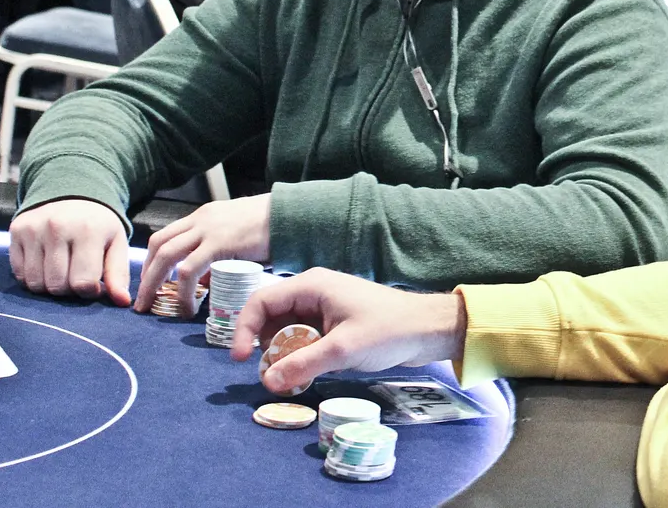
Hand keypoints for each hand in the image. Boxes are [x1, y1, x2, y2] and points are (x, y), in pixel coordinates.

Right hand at [9, 199, 131, 304]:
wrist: (72, 193)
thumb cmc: (97, 225)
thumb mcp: (116, 244)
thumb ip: (119, 274)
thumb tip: (122, 302)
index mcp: (88, 230)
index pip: (83, 283)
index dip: (90, 291)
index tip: (94, 283)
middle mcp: (57, 227)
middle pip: (57, 286)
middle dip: (69, 289)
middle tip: (76, 275)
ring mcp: (34, 229)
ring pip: (36, 283)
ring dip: (49, 286)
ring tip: (61, 270)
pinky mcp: (17, 231)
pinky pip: (20, 274)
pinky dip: (32, 277)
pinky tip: (45, 264)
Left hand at [133, 195, 270, 314]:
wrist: (290, 215)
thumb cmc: (270, 226)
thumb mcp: (236, 234)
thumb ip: (219, 251)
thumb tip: (208, 279)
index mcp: (203, 216)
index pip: (166, 236)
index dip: (152, 261)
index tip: (150, 283)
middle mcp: (200, 220)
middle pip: (159, 245)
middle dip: (147, 275)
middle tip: (143, 300)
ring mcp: (208, 230)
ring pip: (167, 256)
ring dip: (155, 283)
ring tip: (154, 307)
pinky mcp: (218, 243)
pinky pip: (189, 269)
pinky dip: (183, 291)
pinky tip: (188, 307)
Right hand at [229, 267, 466, 394]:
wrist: (427, 329)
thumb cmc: (388, 330)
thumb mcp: (342, 350)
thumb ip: (302, 365)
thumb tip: (267, 381)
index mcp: (311, 285)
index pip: (262, 301)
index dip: (244, 329)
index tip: (240, 360)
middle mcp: (314, 292)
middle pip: (272, 316)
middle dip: (265, 346)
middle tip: (269, 375)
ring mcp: (324, 307)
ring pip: (287, 329)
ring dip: (283, 353)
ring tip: (289, 377)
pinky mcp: (334, 323)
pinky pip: (304, 337)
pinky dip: (299, 354)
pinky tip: (305, 372)